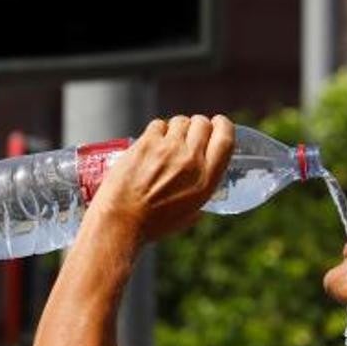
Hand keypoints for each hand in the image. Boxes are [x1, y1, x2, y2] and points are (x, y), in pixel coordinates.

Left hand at [91, 114, 234, 243]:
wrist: (121, 221)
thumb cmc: (153, 224)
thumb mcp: (189, 214)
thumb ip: (199, 196)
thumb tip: (198, 190)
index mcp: (206, 179)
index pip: (225, 139)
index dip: (223, 126)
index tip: (218, 124)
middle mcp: (191, 160)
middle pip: (202, 124)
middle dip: (197, 125)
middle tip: (188, 135)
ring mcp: (168, 149)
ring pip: (180, 121)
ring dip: (176, 129)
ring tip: (167, 143)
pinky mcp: (146, 143)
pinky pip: (158, 125)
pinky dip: (156, 132)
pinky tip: (151, 145)